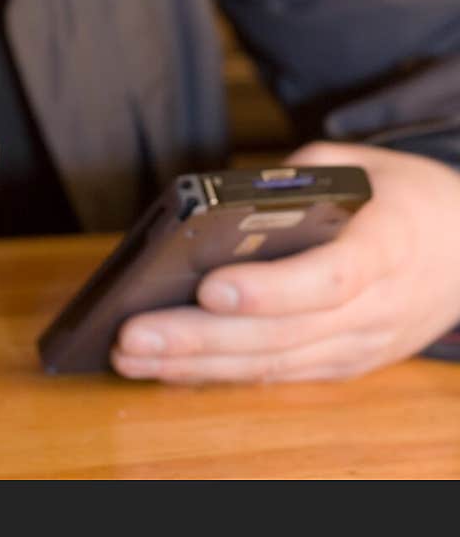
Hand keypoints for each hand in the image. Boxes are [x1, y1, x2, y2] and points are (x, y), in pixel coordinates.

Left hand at [112, 141, 459, 383]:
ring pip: (274, 364)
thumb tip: (225, 199)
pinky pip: (280, 374)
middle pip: (283, 334)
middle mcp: (376, 306)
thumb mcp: (361, 162)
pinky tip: (172, 368)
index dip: (268, 290)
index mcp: (388, 245)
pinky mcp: (346, 363)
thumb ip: (298, 176)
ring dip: (198, 364)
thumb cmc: (404, 194)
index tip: (210, 285)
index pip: (328, 279)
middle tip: (133, 332)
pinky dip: (223, 374)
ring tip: (131, 355)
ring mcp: (362, 343)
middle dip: (201, 338)